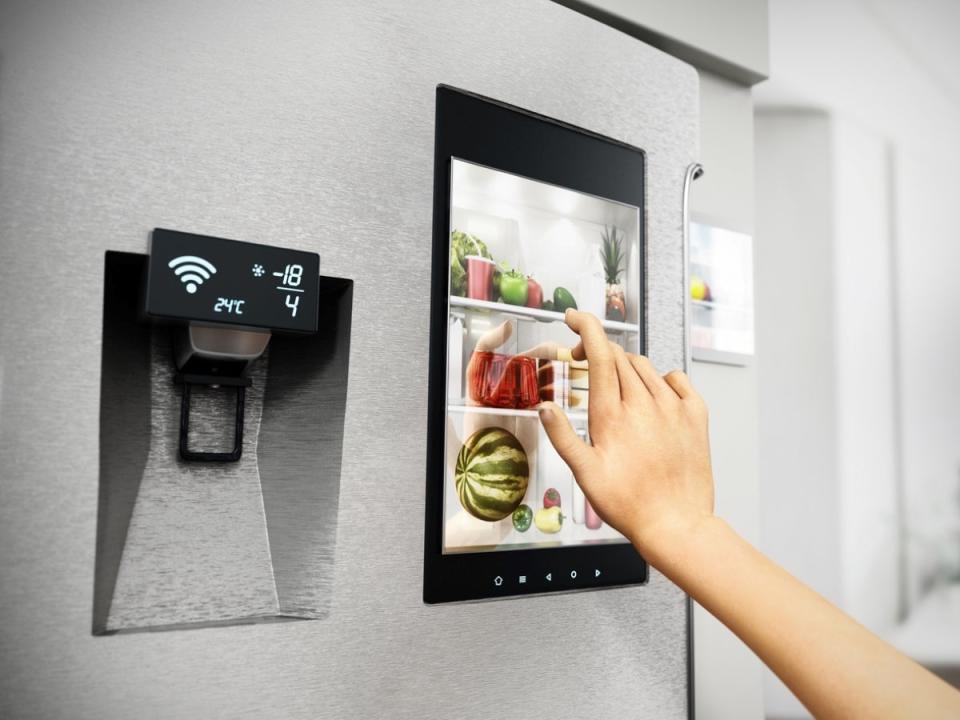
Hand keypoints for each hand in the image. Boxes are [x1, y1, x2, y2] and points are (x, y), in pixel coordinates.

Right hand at [538, 309, 713, 560]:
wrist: (676, 524)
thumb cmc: (628, 504)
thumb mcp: (584, 474)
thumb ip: (562, 436)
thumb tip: (544, 407)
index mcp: (612, 415)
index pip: (600, 353)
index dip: (586, 327)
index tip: (574, 317)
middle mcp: (644, 404)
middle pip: (619, 357)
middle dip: (598, 352)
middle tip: (585, 366)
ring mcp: (673, 407)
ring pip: (645, 367)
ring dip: (626, 367)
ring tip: (617, 391)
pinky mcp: (695, 415)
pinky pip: (677, 379)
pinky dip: (661, 379)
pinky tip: (653, 397)